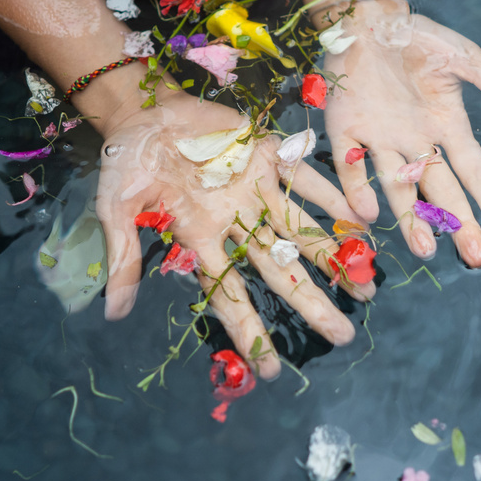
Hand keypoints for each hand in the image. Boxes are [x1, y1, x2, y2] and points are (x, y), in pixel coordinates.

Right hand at [94, 91, 372, 378]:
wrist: (143, 108)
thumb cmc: (125, 160)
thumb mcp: (116, 208)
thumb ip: (123, 256)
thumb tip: (113, 313)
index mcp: (200, 239)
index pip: (230, 294)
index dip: (250, 332)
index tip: (271, 371)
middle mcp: (235, 222)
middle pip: (279, 271)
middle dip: (311, 303)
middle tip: (343, 336)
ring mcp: (255, 190)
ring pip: (301, 231)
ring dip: (334, 258)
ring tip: (367, 289)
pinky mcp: (267, 156)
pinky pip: (305, 180)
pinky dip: (331, 197)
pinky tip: (360, 220)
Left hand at [323, 0, 480, 267]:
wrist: (369, 19)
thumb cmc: (419, 37)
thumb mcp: (464, 58)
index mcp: (447, 127)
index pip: (475, 173)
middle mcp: (416, 142)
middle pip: (441, 191)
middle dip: (460, 225)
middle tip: (475, 258)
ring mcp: (381, 140)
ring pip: (398, 188)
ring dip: (411, 219)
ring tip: (425, 249)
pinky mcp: (346, 130)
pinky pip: (352, 165)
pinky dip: (359, 186)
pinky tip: (369, 211)